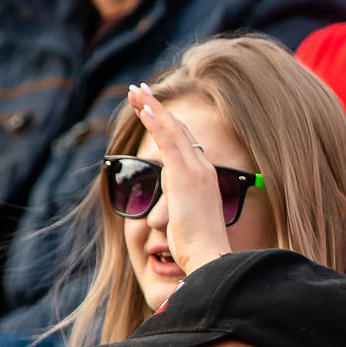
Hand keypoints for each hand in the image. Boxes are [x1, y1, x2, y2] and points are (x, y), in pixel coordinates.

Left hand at [128, 83, 234, 275]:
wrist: (209, 257)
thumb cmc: (198, 246)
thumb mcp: (185, 222)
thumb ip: (177, 211)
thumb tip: (164, 216)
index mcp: (203, 177)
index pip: (183, 142)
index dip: (166, 122)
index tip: (151, 108)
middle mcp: (203, 168)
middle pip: (177, 129)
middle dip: (157, 107)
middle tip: (139, 89)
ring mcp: (195, 171)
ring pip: (172, 130)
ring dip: (152, 107)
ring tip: (136, 91)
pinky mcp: (184, 177)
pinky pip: (169, 143)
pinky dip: (156, 122)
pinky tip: (144, 108)